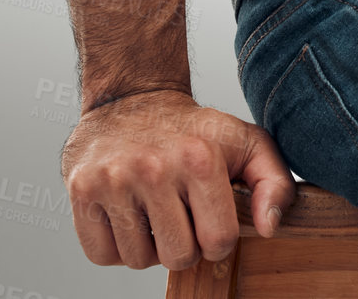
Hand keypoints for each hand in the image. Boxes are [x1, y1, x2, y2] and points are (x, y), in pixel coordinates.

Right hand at [61, 89, 297, 269]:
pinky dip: (115, 245)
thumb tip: (269, 228)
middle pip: (178, 257)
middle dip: (184, 244)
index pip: (218, 242)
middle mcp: (155, 168)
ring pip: (138, 260)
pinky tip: (126, 212)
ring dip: (148, 245)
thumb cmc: (193, 129)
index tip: (210, 215)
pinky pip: (102, 255)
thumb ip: (274, 183)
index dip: (218, 237)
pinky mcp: (82, 190)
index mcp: (200, 158)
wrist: (133, 97)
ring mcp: (114, 179)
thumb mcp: (246, 142)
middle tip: (179, 212)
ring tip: (152, 208)